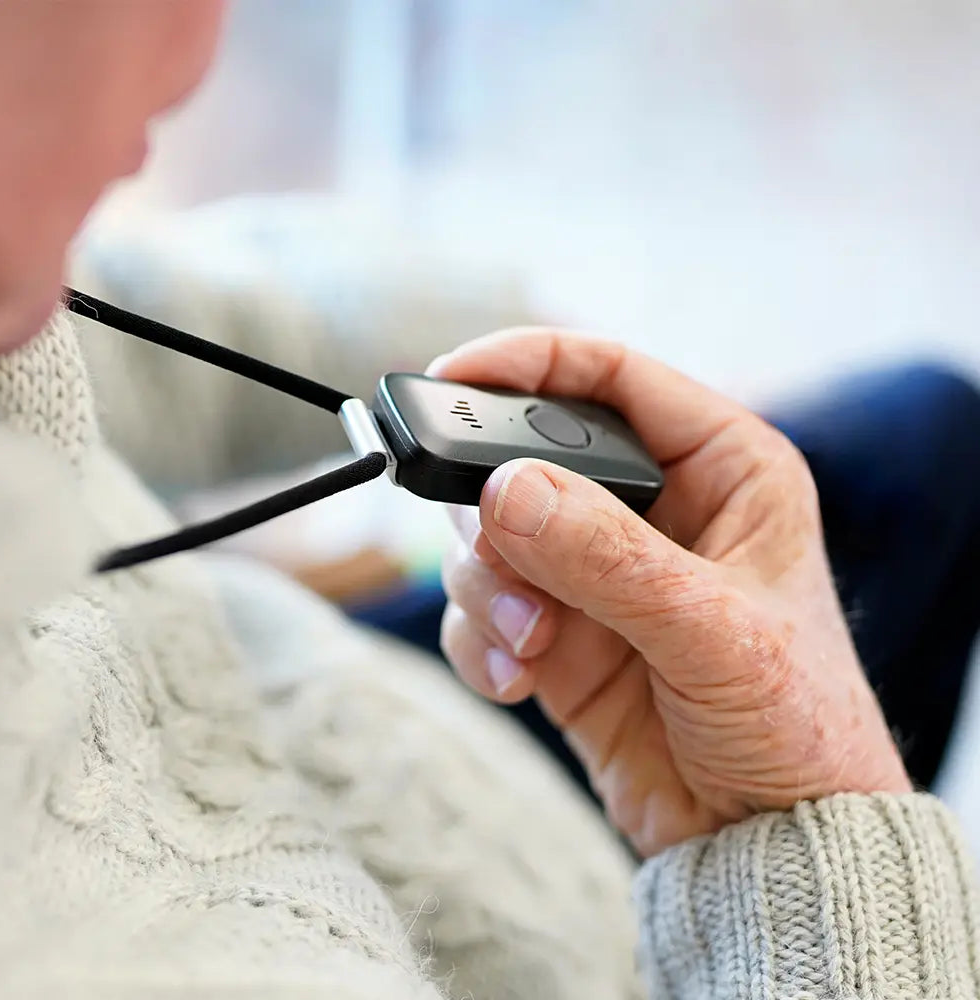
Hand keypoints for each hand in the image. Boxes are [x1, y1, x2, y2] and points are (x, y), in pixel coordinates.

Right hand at [431, 328, 910, 856]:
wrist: (767, 840)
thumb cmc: (794, 725)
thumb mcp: (713, 632)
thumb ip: (607, 557)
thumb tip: (504, 490)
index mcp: (718, 468)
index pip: (608, 376)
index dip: (526, 362)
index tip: (451, 377)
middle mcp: (650, 509)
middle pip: (526, 454)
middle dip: (492, 507)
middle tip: (492, 557)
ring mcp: (595, 571)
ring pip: (490, 534)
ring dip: (488, 586)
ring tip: (530, 645)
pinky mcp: (556, 631)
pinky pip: (482, 607)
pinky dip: (480, 638)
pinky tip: (519, 678)